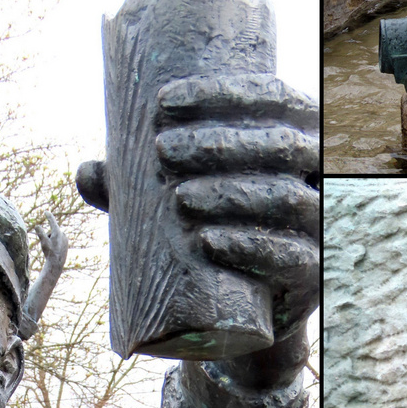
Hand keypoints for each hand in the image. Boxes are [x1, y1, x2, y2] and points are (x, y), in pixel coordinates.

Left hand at [153, 73, 319, 345]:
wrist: (245, 313)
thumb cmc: (213, 236)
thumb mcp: (174, 204)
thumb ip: (136, 188)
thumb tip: (86, 172)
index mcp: (296, 139)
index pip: (274, 98)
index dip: (224, 93)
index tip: (162, 102)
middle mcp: (318, 177)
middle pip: (281, 146)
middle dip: (219, 142)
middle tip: (161, 150)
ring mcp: (320, 227)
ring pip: (286, 199)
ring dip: (229, 194)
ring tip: (177, 198)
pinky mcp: (313, 276)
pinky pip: (292, 258)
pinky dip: (248, 248)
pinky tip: (210, 242)